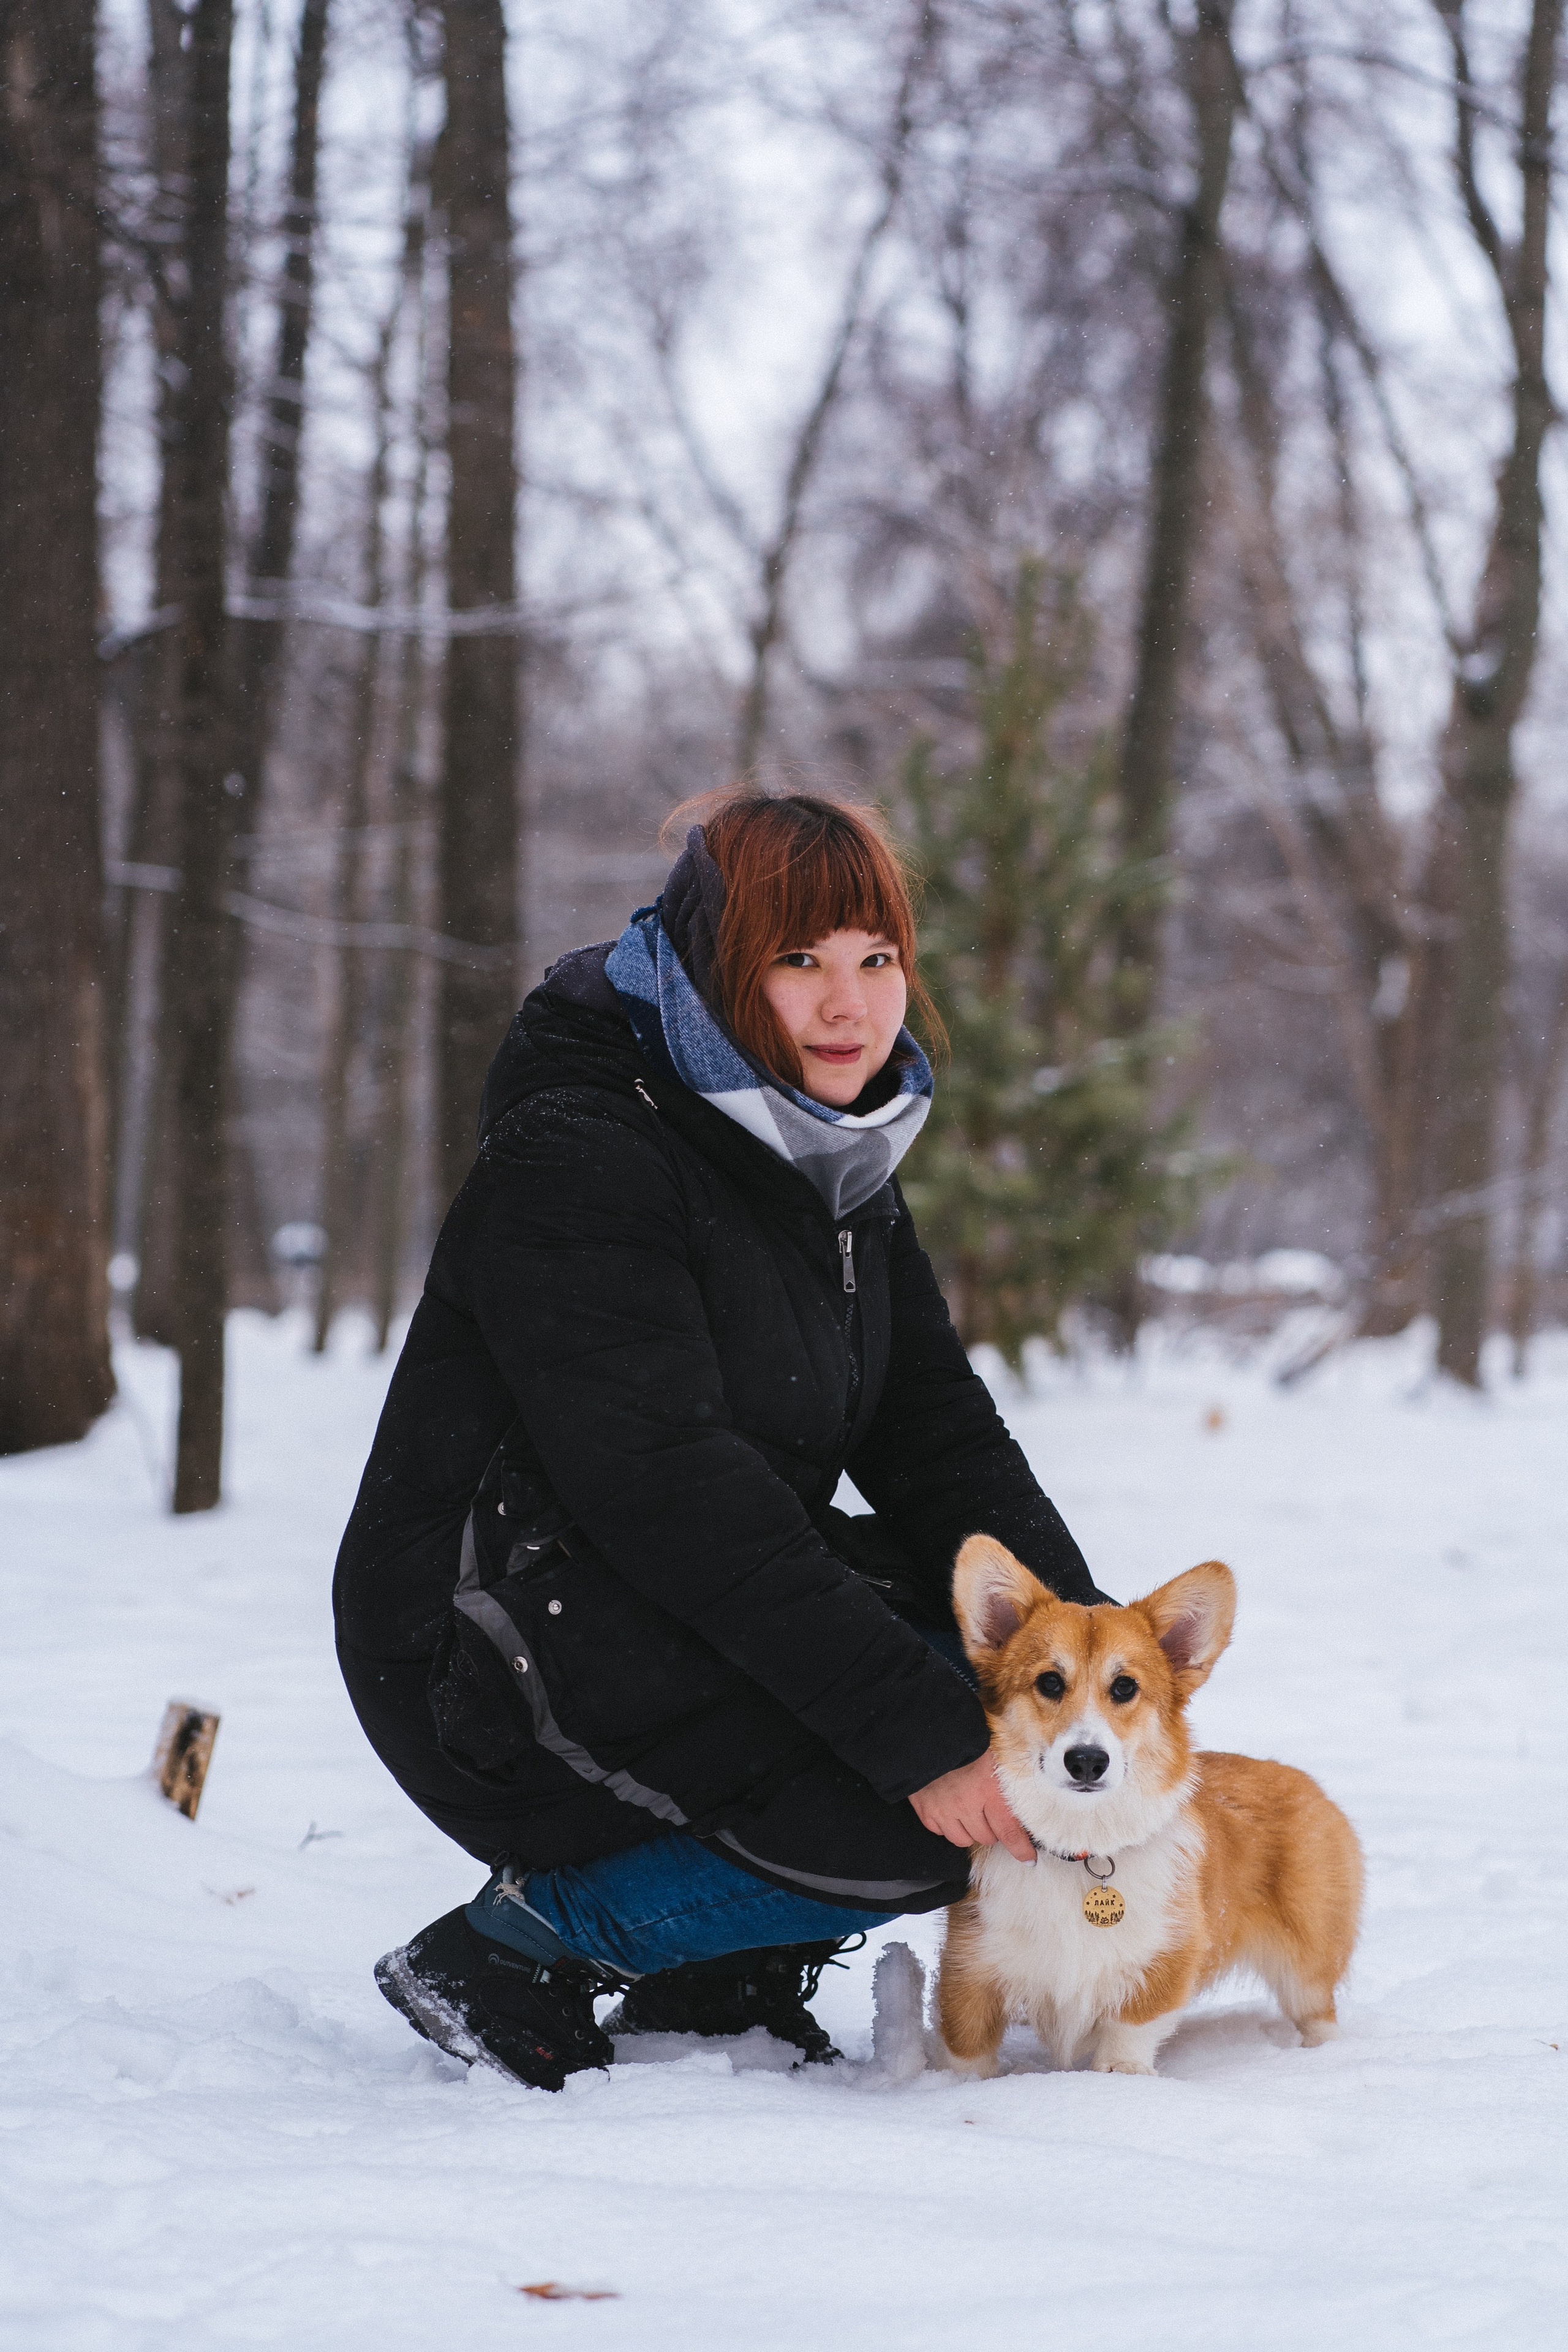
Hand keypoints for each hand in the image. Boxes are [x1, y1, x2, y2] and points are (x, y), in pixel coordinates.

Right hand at [909, 1751, 1034, 1862]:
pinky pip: (940, 1831)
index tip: (1028, 1858)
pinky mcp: (925, 1810)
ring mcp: (943, 1810)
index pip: (1009, 1831)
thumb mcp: (995, 1755)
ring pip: (963, 1840)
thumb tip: (1030, 1794)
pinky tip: (949, 1810)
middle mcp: (965, 1805)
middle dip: (992, 1829)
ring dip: (969, 1830)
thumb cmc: (966, 1740)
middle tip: (990, 1813)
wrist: (927, 1734)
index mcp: (988, 1790)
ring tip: (969, 1813)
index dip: (1021, 1848)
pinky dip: (946, 1825)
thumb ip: (1009, 1777)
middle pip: (986, 1838)